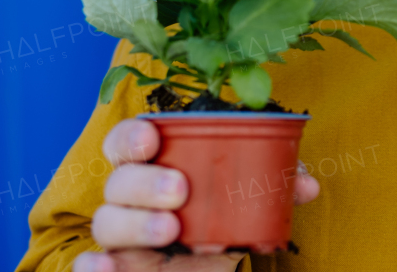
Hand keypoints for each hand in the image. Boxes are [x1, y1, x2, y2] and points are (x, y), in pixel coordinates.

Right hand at [73, 118, 320, 271]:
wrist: (219, 264)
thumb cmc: (227, 215)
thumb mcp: (251, 196)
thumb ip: (274, 183)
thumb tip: (306, 185)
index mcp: (155, 164)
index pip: (126, 141)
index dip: (132, 137)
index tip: (153, 139)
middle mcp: (131, 197)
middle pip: (117, 182)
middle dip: (144, 183)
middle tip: (180, 192)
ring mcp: (123, 235)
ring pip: (106, 222)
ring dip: (134, 223)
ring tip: (171, 228)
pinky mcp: (122, 267)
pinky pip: (91, 266)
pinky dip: (91, 267)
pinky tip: (104, 266)